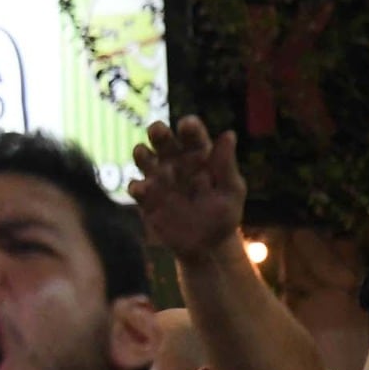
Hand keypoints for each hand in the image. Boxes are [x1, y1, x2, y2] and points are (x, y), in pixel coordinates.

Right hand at [128, 116, 246, 260]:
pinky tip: (141, 188)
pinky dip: (137, 186)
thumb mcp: (231, 190)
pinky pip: (138, 189)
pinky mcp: (147, 199)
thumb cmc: (223, 214)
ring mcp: (159, 180)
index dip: (190, 129)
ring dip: (142, 154)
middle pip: (164, 143)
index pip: (193, 137)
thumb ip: (226, 165)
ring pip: (145, 160)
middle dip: (159, 134)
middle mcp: (176, 163)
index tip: (187, 123)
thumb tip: (229, 134)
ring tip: (142, 152)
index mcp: (199, 157)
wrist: (206, 246)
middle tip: (157, 130)